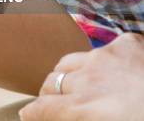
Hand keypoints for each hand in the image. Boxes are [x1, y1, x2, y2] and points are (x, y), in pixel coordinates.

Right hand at [20, 33, 143, 120]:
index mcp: (85, 107)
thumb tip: (67, 114)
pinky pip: (103, 49)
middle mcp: (90, 79)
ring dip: (68, 74)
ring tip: (74, 83)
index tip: (27, 115)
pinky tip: (113, 69)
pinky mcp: (127, 43)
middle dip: (49, 93)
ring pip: (70, 62)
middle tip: (54, 102)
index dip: (32, 112)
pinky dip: (103, 61)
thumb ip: (81, 117)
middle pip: (52, 82)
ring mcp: (106, 56)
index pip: (43, 108)